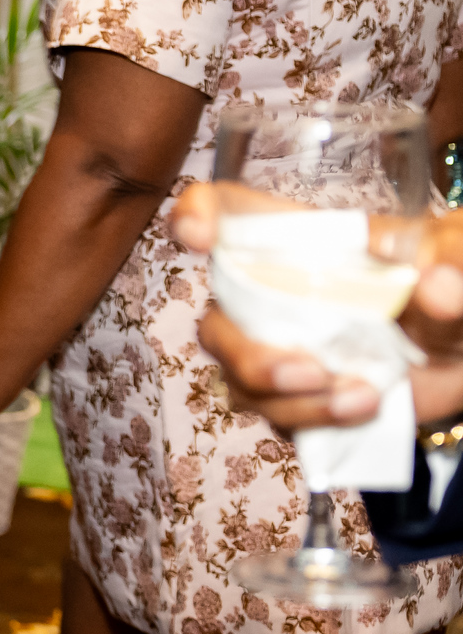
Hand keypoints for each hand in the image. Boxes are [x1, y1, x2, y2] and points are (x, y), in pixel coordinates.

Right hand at [171, 183, 462, 426]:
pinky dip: (313, 421)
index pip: (231, 213)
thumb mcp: (459, 254)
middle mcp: (275, 293)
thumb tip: (438, 283)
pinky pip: (275, 415)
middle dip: (248, 355)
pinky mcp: (297, 395)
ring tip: (362, 399)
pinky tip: (360, 413)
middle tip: (309, 372)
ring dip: (290, 399)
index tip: (197, 237)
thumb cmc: (451, 280)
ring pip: (240, 378)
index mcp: (303, 243)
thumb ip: (454, 257)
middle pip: (217, 319)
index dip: (198, 215)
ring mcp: (280, 347)